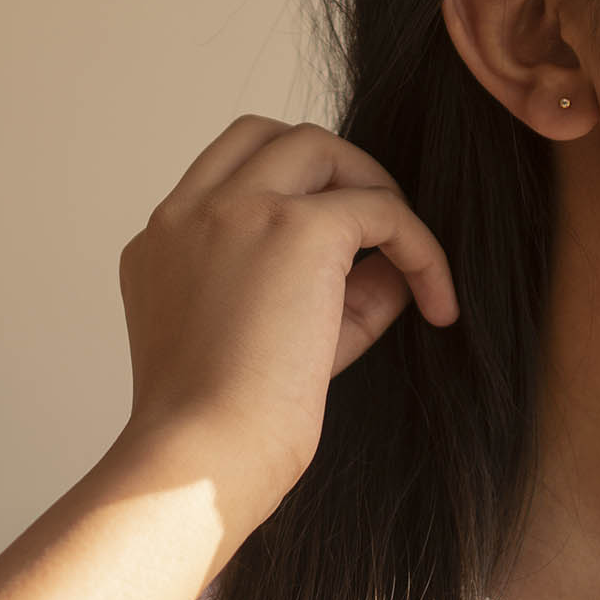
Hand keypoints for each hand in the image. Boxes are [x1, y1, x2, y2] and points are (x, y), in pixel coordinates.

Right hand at [116, 115, 458, 520]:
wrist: (202, 463)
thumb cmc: (225, 431)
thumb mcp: (269, 347)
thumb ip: (326, 296)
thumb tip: (394, 267)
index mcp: (161, 243)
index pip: (226, 174)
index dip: (286, 191)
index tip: (328, 247)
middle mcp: (188, 214)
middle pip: (267, 136)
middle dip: (330, 171)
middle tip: (374, 234)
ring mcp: (238, 210)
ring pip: (318, 146)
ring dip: (371, 188)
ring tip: (409, 257)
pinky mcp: (298, 228)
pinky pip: (380, 209)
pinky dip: (419, 248)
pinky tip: (438, 301)